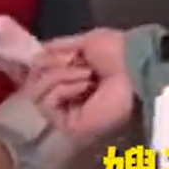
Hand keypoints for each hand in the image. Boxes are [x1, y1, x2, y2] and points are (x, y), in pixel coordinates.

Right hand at [25, 29, 132, 145]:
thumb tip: (35, 55)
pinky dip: (62, 88)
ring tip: (86, 72)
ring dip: (59, 75)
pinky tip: (84, 83)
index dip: (34, 65)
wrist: (136, 67)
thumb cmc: (118, 52)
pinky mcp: (69, 127)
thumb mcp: (84, 42)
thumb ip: (57, 48)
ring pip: (37, 94)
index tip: (37, 55)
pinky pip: (48, 105)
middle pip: (32, 84)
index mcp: (71, 77)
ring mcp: (67, 114)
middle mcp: (66, 97)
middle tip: (73, 59)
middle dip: (50, 66)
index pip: (37, 76)